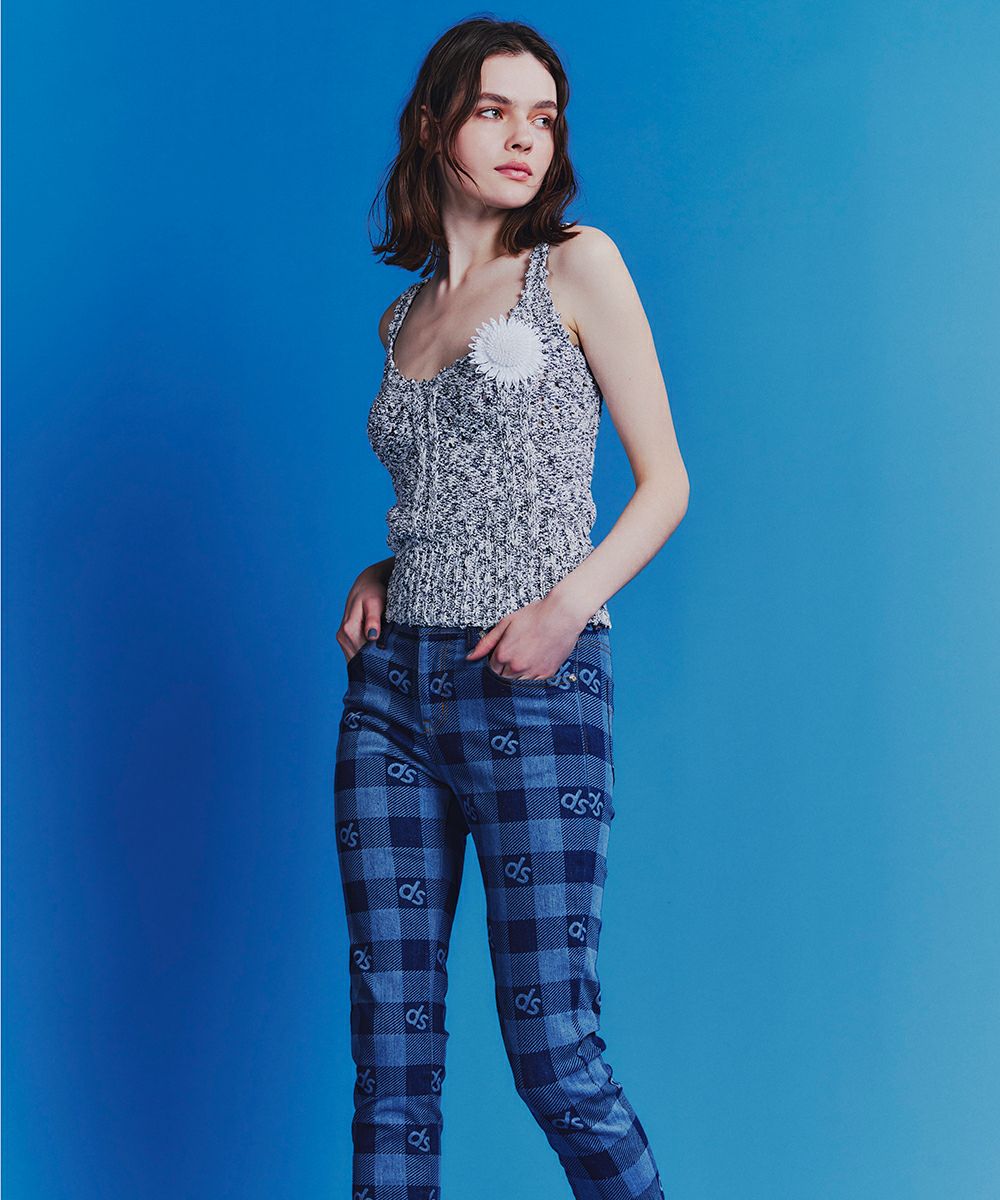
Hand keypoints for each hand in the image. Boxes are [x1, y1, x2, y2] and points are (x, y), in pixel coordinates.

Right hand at [337, 561, 389, 662]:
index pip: (363, 654)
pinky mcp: (347, 640)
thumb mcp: (375, 603)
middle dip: (374, 662)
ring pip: (358, 659)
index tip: (391, 661)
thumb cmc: (373, 592)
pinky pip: (357, 655)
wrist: (366, 585)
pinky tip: (379, 656)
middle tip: (391, 663)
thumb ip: (373, 619)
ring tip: (387, 660)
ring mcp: (343, 640)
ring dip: (371, 660)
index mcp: (348, 630)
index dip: (377, 659)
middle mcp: (343, 637)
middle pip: (359, 659)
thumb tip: (372, 636)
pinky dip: (367, 657)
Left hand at [464, 597, 584, 679]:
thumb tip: (470, 657)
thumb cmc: (535, 615)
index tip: (500, 660)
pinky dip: (530, 681)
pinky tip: (532, 671)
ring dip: (516, 680)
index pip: (491, 670)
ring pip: (517, 686)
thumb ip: (486, 642)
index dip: (494, 666)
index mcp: (503, 653)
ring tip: (522, 666)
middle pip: (502, 681)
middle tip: (511, 663)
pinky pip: (533, 686)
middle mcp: (515, 666)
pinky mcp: (546, 674)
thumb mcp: (506, 623)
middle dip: (503, 675)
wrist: (562, 615)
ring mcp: (531, 672)